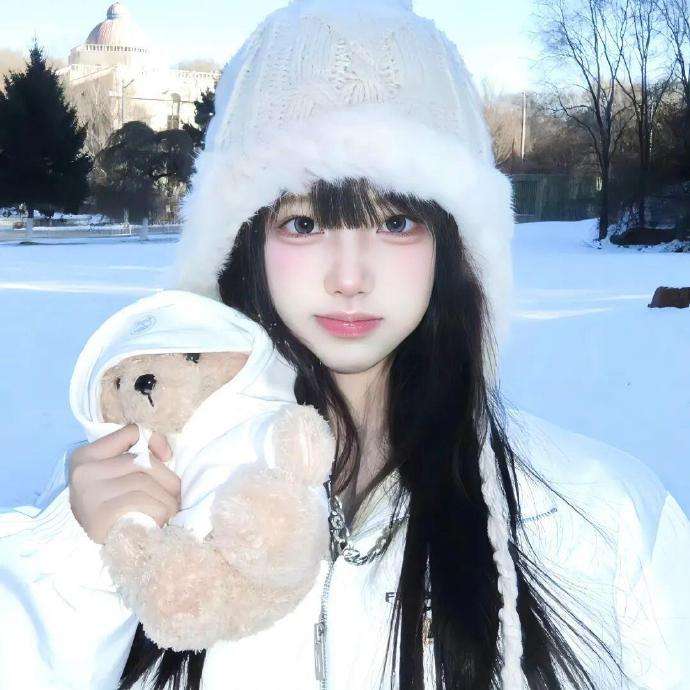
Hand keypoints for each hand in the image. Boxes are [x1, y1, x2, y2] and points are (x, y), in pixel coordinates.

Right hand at [68, 424, 180, 543]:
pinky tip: (162, 519)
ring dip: (166, 497)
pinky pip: (141, 500)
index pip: (130, 432)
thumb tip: (166, 453)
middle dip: (167, 477)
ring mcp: (90, 491)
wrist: (95, 550)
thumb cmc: (112, 509)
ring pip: (144, 481)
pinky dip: (159, 509)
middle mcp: (84, 471)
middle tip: (176, 494)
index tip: (166, 456)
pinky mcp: (100, 512)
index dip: (154, 439)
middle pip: (141, 460)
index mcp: (86, 455)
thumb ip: (132, 459)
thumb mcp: (113, 478)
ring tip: (171, 509)